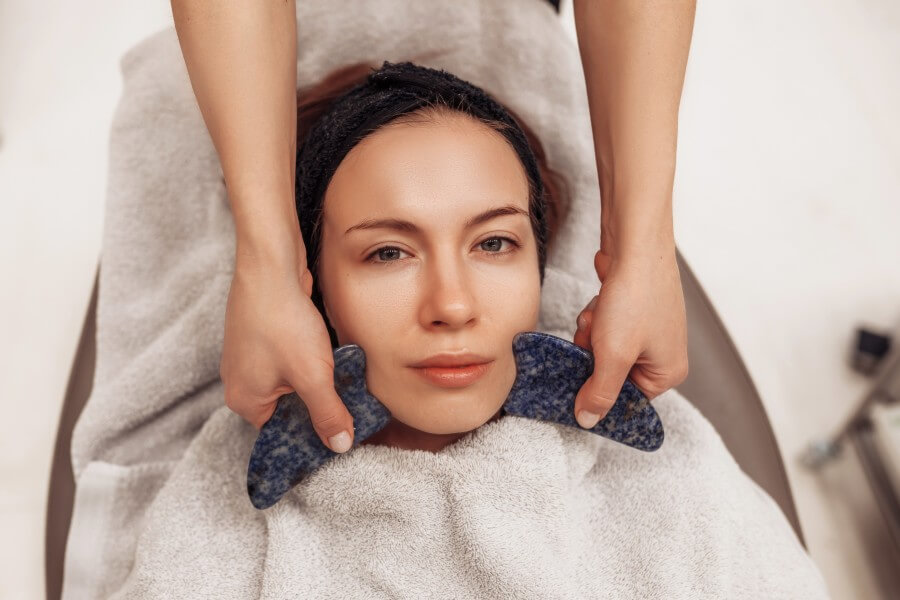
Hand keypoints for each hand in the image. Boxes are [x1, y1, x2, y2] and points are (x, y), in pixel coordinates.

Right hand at [220, 244, 354, 452]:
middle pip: (287, 407)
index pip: (283, 432)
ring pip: (291, 381)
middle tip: (349, 398)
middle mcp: (241, 382)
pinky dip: (310, 358)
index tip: (345, 429)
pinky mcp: (262, 334)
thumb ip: (327, 414)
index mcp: (244, 401)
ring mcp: (250, 356)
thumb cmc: (283, 320)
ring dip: (317, 378)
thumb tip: (341, 445)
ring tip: (340, 371)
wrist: (271, 264)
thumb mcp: (312, 376)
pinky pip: (290, 358)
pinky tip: (328, 349)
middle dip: (319, 402)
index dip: (315, 432)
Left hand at [572, 248, 688, 428]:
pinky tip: (602, 299)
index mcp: (668, 372)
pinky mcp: (634, 308)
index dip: (598, 390)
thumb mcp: (613, 355)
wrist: (635, 244)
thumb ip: (600, 393)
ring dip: (592, 332)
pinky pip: (605, 325)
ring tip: (600, 313)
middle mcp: (663, 353)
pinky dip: (597, 314)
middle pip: (611, 372)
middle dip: (594, 353)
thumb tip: (587, 420)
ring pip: (603, 347)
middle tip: (594, 336)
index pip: (626, 400)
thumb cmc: (634, 298)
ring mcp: (649, 329)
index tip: (577, 381)